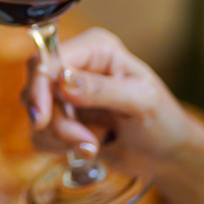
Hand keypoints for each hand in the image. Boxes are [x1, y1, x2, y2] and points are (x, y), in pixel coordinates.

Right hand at [25, 27, 193, 174]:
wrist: (167, 155)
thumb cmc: (164, 122)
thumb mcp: (141, 102)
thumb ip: (102, 89)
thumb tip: (62, 80)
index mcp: (96, 49)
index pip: (48, 59)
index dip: (39, 88)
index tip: (42, 120)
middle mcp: (76, 66)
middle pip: (37, 88)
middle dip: (57, 121)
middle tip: (88, 142)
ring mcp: (65, 93)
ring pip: (37, 115)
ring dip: (63, 138)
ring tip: (95, 145)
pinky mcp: (61, 118)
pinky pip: (40, 134)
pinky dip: (60, 147)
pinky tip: (88, 149)